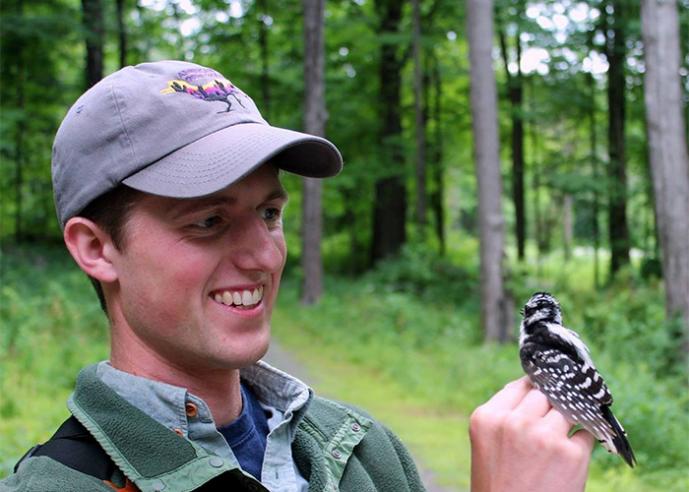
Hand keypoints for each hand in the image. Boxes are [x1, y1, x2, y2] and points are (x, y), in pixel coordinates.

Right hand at [469, 377, 593, 491]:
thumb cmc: (500, 488)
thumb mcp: (488, 446)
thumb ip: (507, 416)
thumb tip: (539, 390)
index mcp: (487, 418)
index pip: (520, 385)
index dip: (536, 388)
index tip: (546, 391)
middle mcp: (514, 422)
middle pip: (545, 393)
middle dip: (552, 404)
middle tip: (554, 422)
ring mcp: (544, 436)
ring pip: (567, 409)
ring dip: (569, 422)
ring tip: (561, 442)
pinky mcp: (571, 454)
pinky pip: (586, 433)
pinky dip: (583, 443)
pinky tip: (569, 459)